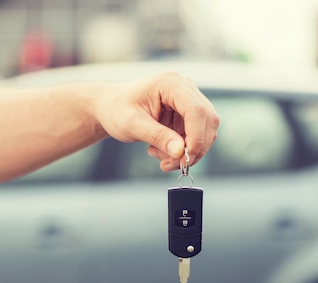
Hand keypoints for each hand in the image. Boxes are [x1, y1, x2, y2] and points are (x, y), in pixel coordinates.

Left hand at [94, 71, 218, 170]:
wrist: (111, 107)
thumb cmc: (117, 110)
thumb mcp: (133, 125)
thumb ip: (158, 137)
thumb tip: (180, 152)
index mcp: (171, 83)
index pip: (196, 110)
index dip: (196, 137)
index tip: (184, 158)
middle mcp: (185, 88)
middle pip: (207, 121)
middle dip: (193, 148)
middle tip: (171, 165)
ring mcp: (189, 100)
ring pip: (204, 132)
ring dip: (186, 152)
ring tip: (158, 156)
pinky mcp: (188, 114)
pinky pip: (196, 137)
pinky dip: (182, 150)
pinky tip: (161, 151)